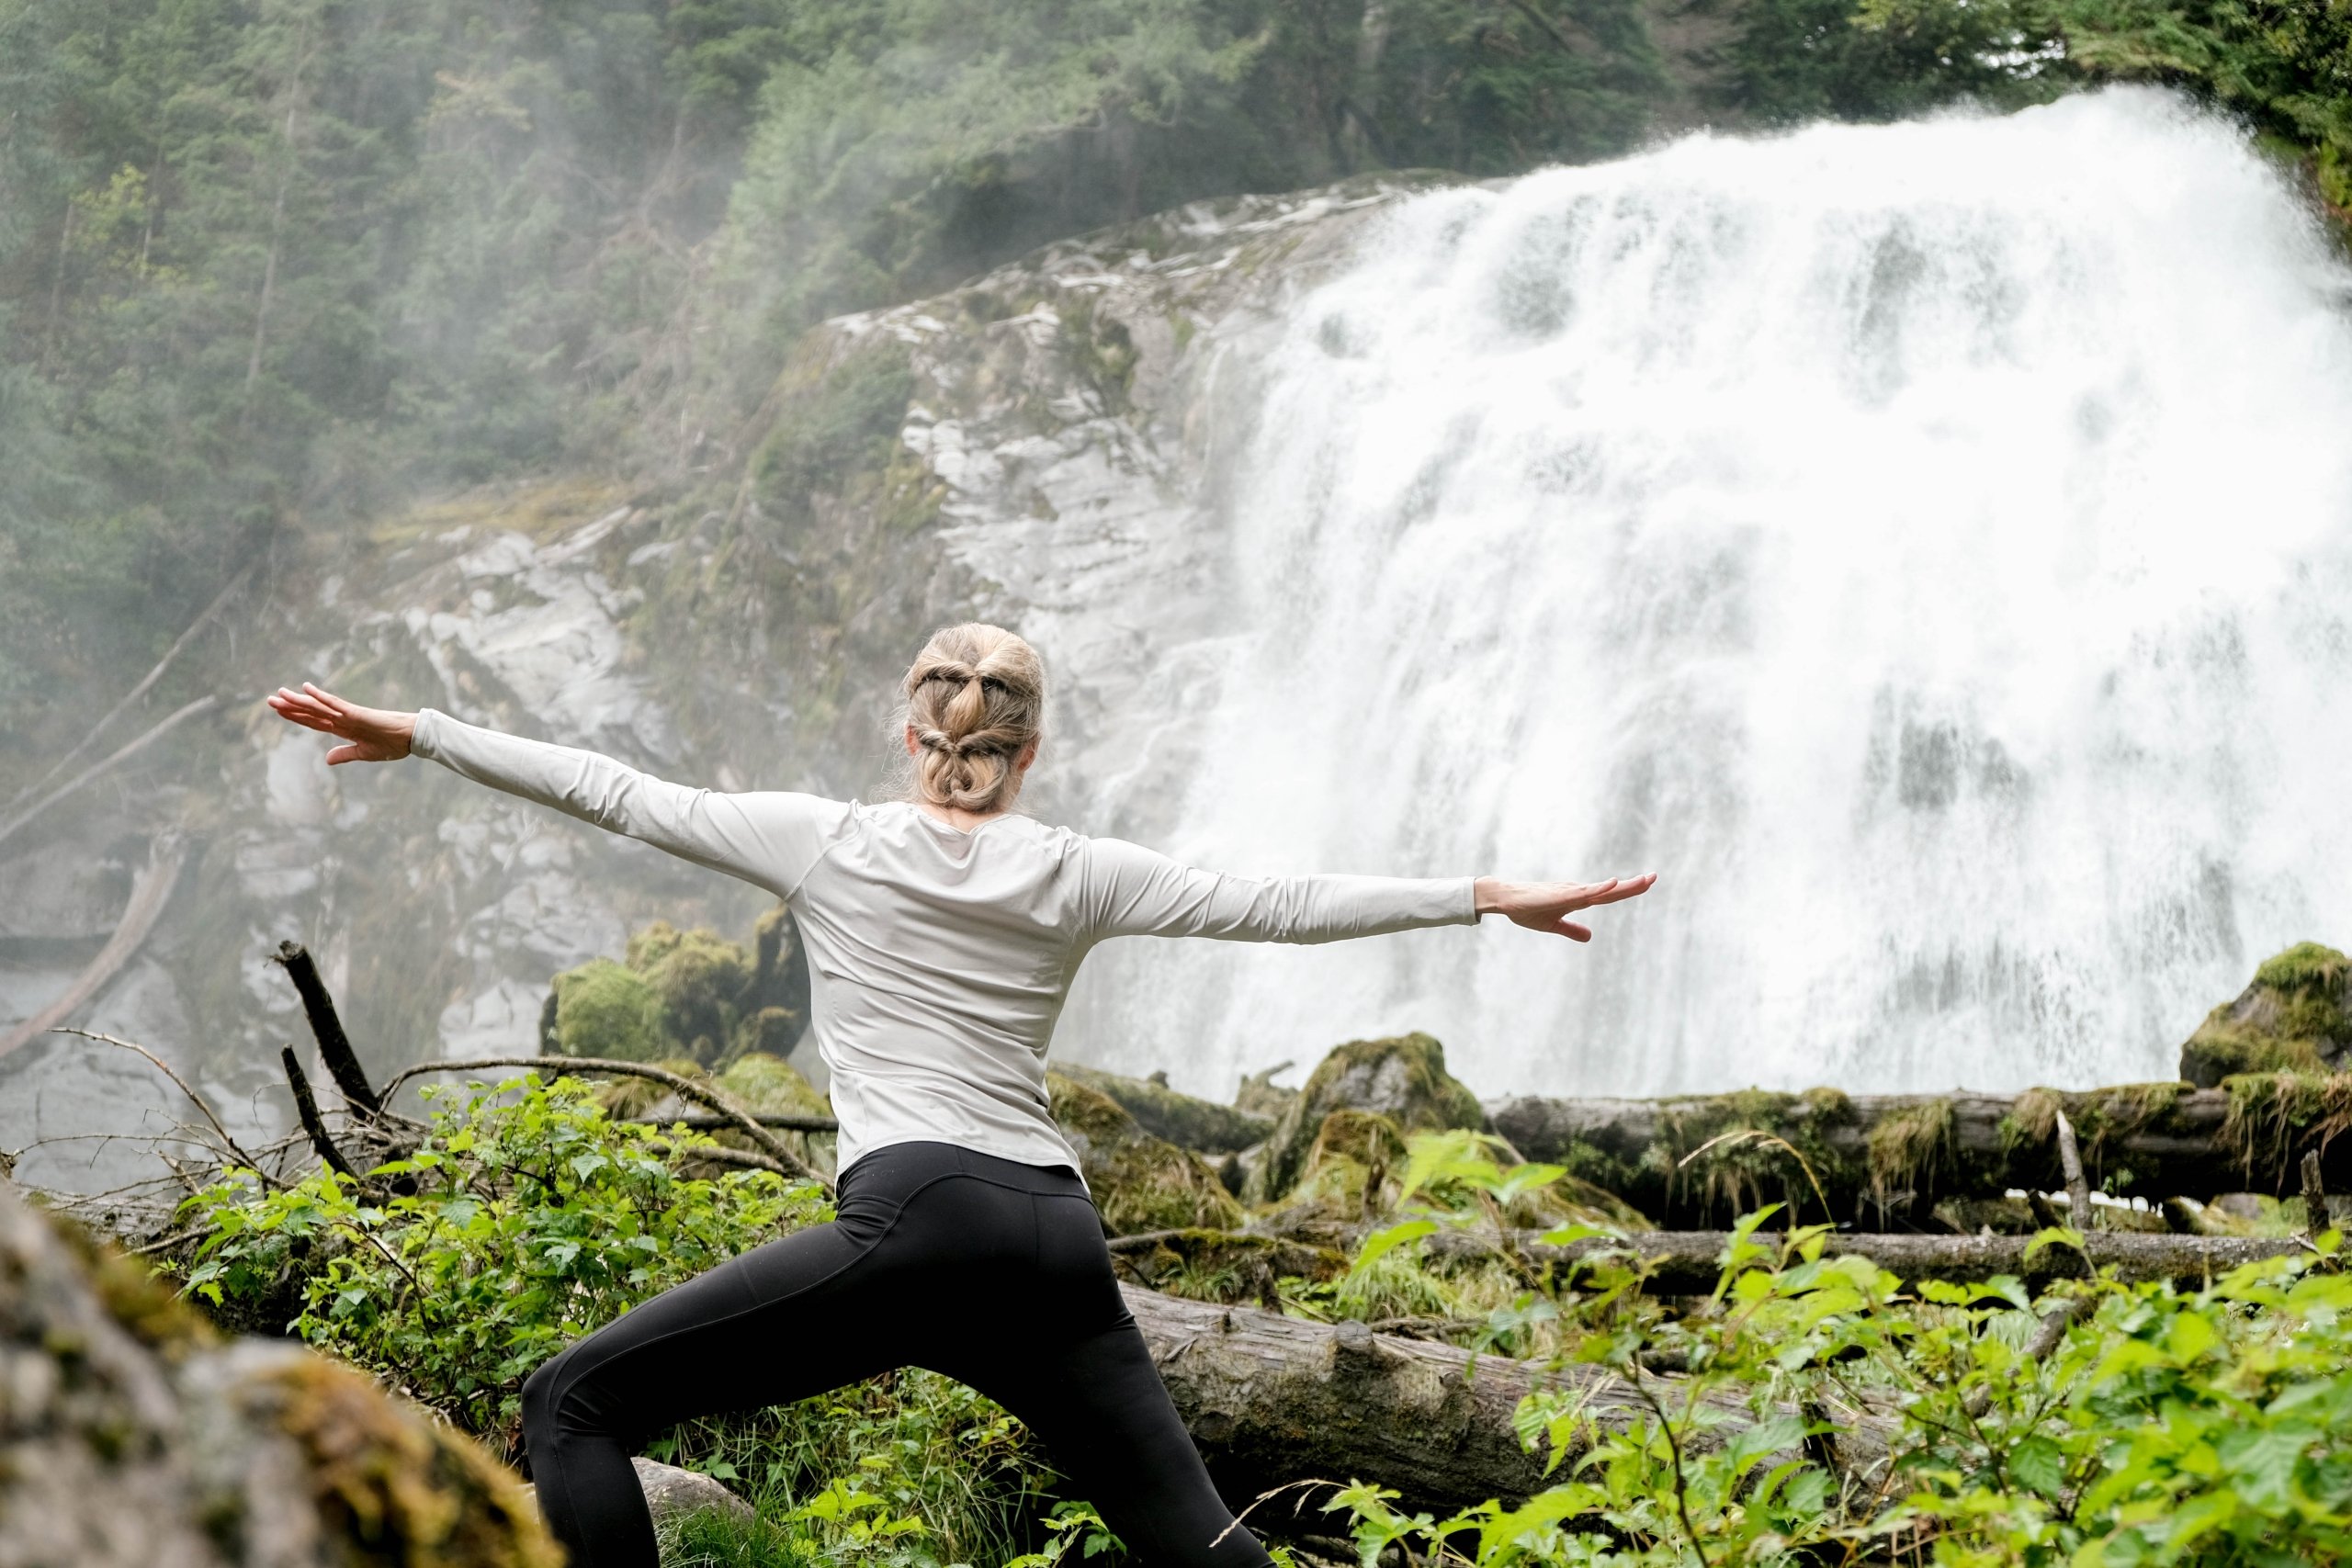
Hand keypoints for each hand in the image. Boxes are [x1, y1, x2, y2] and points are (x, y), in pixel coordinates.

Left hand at [266, 683, 416, 764]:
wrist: (411, 738)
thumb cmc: (393, 744)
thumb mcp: (364, 754)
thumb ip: (345, 754)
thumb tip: (327, 759)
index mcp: (344, 729)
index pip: (314, 722)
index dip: (296, 717)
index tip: (279, 711)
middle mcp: (342, 719)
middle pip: (310, 712)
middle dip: (289, 707)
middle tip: (269, 700)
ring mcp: (348, 715)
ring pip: (318, 707)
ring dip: (298, 701)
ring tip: (279, 694)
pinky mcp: (357, 713)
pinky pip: (335, 704)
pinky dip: (320, 696)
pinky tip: (307, 689)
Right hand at [1474, 873, 1655, 941]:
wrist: (1505, 900)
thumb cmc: (1526, 909)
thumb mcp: (1553, 925)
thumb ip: (1571, 930)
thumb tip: (1590, 937)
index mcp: (1578, 899)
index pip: (1609, 895)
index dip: (1629, 890)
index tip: (1647, 882)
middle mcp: (1578, 892)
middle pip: (1612, 890)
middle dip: (1634, 885)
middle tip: (1655, 877)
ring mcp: (1570, 892)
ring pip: (1602, 889)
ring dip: (1623, 886)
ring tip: (1643, 880)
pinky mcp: (1560, 895)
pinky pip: (1584, 892)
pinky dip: (1599, 888)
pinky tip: (1612, 884)